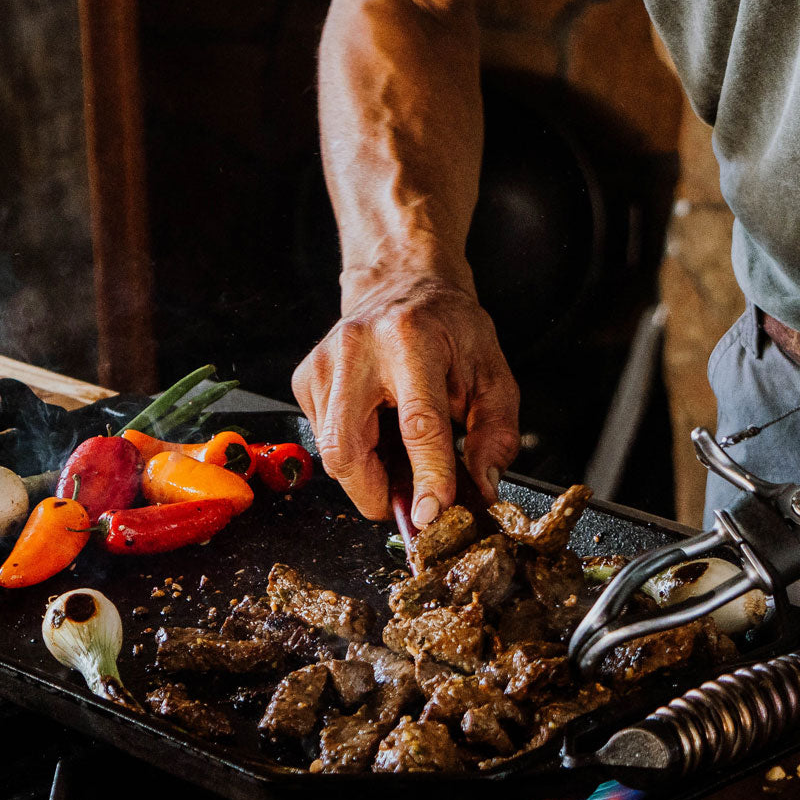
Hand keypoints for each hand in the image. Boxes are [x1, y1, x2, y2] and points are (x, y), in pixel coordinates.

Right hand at [292, 273, 519, 526]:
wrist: (401, 285)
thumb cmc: (448, 328)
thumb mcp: (491, 372)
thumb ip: (495, 433)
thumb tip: (482, 487)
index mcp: (411, 341)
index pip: (418, 424)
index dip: (427, 477)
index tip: (432, 514)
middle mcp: (356, 349)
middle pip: (347, 449)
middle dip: (375, 493)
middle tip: (408, 501)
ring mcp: (322, 364)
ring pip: (331, 453)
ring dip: (366, 475)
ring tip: (399, 459)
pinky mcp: (305, 378)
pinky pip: (323, 439)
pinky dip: (352, 453)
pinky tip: (377, 433)